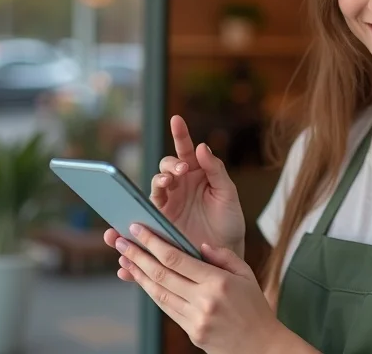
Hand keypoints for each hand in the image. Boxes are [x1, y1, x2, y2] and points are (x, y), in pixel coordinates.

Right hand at [105, 115, 244, 259]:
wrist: (223, 251)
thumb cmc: (229, 220)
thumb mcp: (227, 193)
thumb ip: (215, 169)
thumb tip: (202, 146)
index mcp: (197, 173)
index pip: (186, 150)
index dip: (180, 134)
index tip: (176, 119)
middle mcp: (180, 184)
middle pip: (166, 166)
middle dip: (171, 165)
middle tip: (180, 171)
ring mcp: (168, 201)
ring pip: (155, 184)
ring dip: (159, 180)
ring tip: (167, 183)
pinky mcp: (159, 220)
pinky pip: (145, 208)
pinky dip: (142, 205)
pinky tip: (151, 201)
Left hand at [115, 223, 296, 353]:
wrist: (261, 347)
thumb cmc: (255, 308)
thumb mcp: (247, 274)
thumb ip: (223, 256)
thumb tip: (198, 244)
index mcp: (219, 282)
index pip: (177, 258)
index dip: (153, 243)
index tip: (138, 230)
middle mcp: (204, 301)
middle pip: (161, 274)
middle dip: (137, 255)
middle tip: (120, 241)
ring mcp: (195, 319)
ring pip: (158, 293)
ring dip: (138, 275)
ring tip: (124, 259)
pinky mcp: (191, 332)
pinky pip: (166, 308)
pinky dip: (152, 292)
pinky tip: (143, 281)